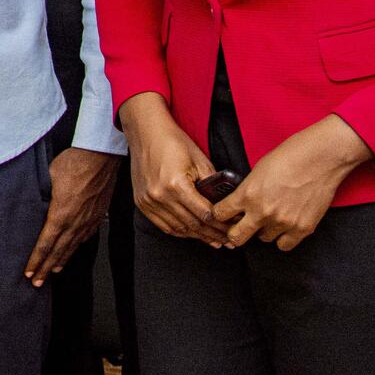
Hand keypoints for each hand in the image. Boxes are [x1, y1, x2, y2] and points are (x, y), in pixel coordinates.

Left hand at [24, 147, 120, 285]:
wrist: (101, 156)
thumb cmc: (75, 162)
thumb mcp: (49, 176)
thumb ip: (42, 193)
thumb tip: (35, 199)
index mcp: (60, 214)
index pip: (45, 244)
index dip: (36, 260)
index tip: (29, 272)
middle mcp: (75, 223)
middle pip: (58, 252)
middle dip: (45, 268)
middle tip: (36, 283)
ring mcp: (88, 221)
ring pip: (72, 247)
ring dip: (61, 261)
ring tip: (52, 272)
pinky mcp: (97, 216)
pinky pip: (85, 238)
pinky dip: (76, 248)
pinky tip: (72, 252)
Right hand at [118, 92, 227, 244]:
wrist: (146, 133)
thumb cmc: (174, 142)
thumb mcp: (199, 160)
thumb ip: (212, 184)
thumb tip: (225, 204)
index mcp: (176, 185)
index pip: (204, 214)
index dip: (221, 226)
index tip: (232, 230)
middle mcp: (160, 196)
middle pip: (192, 225)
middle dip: (212, 234)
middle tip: (227, 241)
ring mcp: (148, 201)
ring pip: (178, 228)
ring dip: (197, 236)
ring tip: (213, 240)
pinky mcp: (141, 202)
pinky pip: (163, 225)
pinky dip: (179, 232)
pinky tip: (192, 233)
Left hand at [213, 114, 371, 251]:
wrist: (320, 158)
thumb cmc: (289, 157)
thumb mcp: (258, 170)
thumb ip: (247, 191)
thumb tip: (240, 205)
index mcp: (248, 194)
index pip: (221, 214)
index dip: (220, 214)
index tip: (224, 214)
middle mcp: (262, 212)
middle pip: (236, 237)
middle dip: (235, 232)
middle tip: (241, 226)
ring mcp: (283, 223)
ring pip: (263, 239)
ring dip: (264, 230)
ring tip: (272, 216)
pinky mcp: (302, 229)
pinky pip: (284, 245)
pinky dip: (283, 238)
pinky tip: (285, 225)